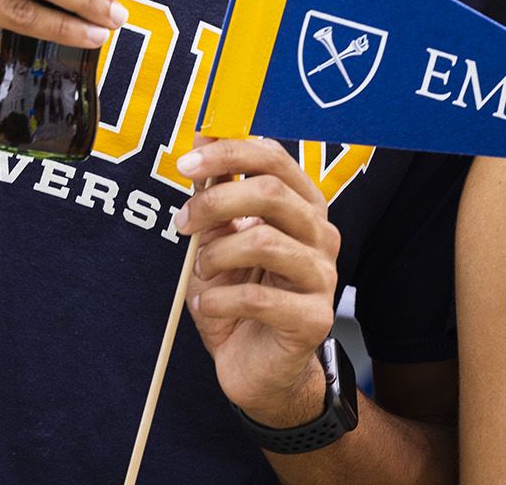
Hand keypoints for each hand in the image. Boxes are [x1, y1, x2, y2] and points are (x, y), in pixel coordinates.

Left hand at [179, 136, 341, 429]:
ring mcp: (322, 277)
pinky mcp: (314, 319)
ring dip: (217, 254)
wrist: (255, 367)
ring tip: (202, 271)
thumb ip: (217, 192)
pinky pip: (258, 298)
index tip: (186, 163)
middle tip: (183, 222)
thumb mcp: (219, 238)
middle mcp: (321, 235)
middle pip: (272, 193)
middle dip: (215, 202)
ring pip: (264, 242)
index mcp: (302, 206)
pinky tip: (210, 306)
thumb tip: (204, 139)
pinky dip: (220, 300)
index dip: (228, 153)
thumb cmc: (238, 297)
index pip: (274, 159)